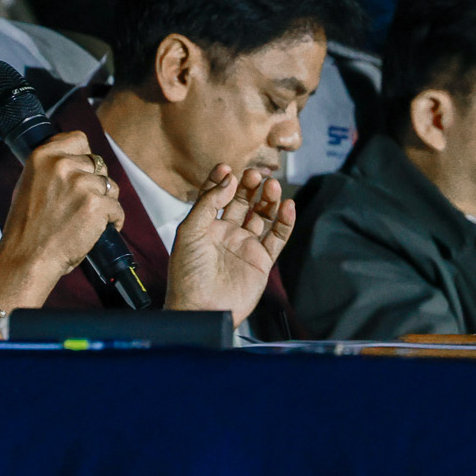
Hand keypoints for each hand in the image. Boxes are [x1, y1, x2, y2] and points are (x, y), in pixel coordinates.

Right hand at [0, 131, 122, 322]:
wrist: (28, 258)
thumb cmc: (27, 228)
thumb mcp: (29, 184)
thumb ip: (51, 169)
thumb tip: (75, 161)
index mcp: (43, 156)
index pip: (79, 139)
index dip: (85, 156)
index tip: (83, 171)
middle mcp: (62, 165)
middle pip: (98, 165)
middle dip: (95, 183)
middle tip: (83, 205)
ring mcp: (81, 184)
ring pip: (110, 186)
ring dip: (105, 202)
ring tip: (89, 220)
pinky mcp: (96, 205)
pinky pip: (117, 208)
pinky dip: (113, 221)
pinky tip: (100, 230)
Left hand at [165, 165, 294, 328]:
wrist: (201, 309)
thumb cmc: (188, 276)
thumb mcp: (189, 232)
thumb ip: (207, 203)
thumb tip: (228, 179)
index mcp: (205, 228)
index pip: (216, 197)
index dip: (222, 182)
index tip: (227, 167)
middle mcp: (226, 235)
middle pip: (242, 203)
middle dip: (248, 187)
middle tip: (254, 174)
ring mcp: (245, 247)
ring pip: (262, 216)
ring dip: (268, 200)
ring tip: (272, 185)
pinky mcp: (262, 261)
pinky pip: (277, 237)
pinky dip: (285, 222)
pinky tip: (287, 206)